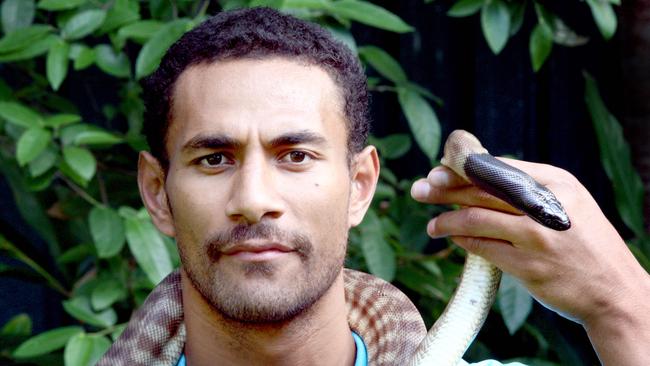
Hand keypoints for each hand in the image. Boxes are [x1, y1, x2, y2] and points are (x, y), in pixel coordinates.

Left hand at [410, 159, 649, 364]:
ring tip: (432, 225)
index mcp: (555, 182)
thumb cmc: (584, 242)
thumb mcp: (568, 203)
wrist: (614, 291)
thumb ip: (528, 188)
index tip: (438, 171)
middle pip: (481, 188)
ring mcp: (536, 236)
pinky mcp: (528, 266)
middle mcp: (545, 204)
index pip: (497, 166)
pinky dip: (463, 241)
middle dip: (444, 188)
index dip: (461, 168)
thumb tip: (478, 175)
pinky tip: (453, 240)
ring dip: (447, 219)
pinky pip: (483, 248)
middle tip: (419, 189)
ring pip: (476, 218)